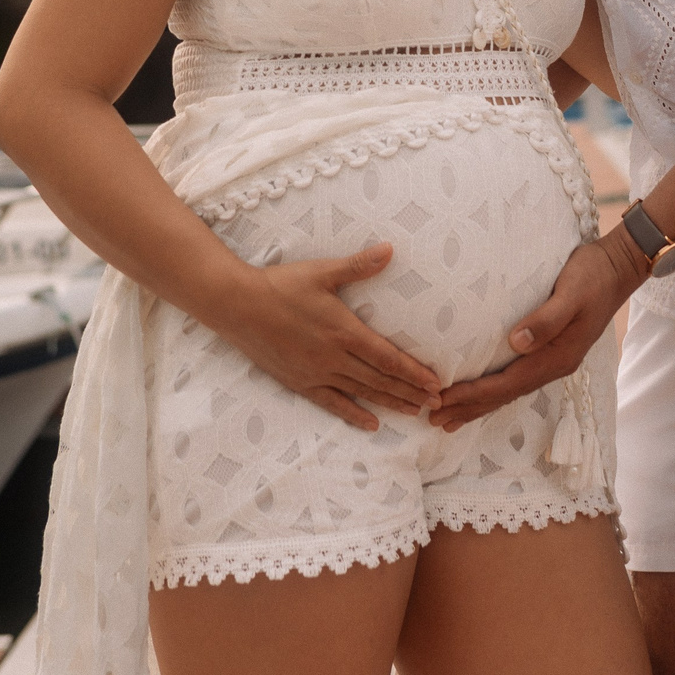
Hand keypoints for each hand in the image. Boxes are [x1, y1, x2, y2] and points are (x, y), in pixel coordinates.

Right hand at [215, 244, 444, 431]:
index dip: (413, 372)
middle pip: (380, 380)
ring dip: (390, 404)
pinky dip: (353, 415)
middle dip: (410, 392)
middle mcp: (334, 358)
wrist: (238, 306)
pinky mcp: (300, 383)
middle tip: (436, 405)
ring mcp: (316, 373)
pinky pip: (332, 403)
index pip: (387, 357)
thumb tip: (390, 250)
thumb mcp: (321, 272)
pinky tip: (371, 424)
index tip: (436, 383)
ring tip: (414, 413)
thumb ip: (358, 265)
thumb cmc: (281, 285)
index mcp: (343, 331)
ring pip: (361, 393)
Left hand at [427, 230, 645, 431]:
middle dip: (470, 408)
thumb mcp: (572, 293)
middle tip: (434, 420)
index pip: (507, 383)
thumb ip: (547, 319)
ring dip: (479, 403)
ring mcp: (554, 360)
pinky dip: (495, 389)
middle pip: (505, 394)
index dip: (473, 394)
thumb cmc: (592, 276)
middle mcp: (554, 365)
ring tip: (450, 417)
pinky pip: (517, 377)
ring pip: (510, 389)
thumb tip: (516, 343)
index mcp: (557, 357)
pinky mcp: (551, 350)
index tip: (443, 400)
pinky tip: (482, 390)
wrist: (618, 268)